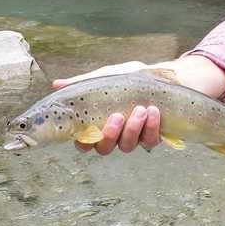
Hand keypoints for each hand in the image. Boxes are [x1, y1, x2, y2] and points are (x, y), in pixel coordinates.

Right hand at [51, 55, 224, 155]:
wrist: (168, 76)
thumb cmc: (132, 77)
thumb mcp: (107, 76)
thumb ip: (82, 83)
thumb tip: (56, 84)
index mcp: (98, 123)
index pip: (83, 142)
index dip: (82, 142)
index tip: (87, 131)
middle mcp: (114, 135)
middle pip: (103, 149)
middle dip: (110, 135)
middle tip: (117, 117)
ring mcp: (134, 138)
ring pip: (127, 146)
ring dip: (133, 129)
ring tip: (141, 109)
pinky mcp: (153, 137)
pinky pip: (149, 142)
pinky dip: (151, 128)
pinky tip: (154, 112)